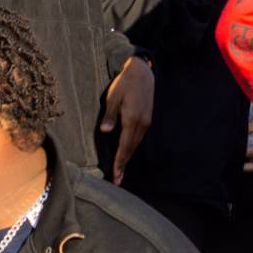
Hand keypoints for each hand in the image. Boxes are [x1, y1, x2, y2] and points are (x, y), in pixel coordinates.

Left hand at [100, 56, 154, 184]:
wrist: (142, 72)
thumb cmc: (124, 83)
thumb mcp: (112, 97)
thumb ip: (109, 115)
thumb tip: (105, 132)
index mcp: (132, 119)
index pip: (124, 146)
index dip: (119, 162)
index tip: (115, 175)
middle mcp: (141, 123)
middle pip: (131, 148)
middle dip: (123, 165)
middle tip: (117, 180)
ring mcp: (145, 121)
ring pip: (136, 144)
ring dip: (128, 157)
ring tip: (121, 170)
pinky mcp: (146, 118)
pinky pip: (138, 137)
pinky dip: (132, 147)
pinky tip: (127, 152)